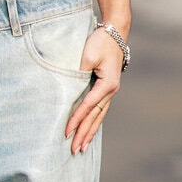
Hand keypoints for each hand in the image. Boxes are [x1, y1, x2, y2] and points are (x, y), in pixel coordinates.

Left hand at [66, 27, 124, 154]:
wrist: (115, 31)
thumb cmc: (100, 41)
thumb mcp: (87, 55)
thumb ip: (78, 73)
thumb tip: (70, 89)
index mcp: (107, 84)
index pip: (88, 106)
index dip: (76, 120)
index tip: (66, 132)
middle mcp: (111, 90)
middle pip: (95, 117)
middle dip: (84, 134)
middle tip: (74, 150)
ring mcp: (110, 90)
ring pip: (98, 116)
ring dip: (90, 132)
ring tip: (82, 147)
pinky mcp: (106, 87)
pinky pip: (99, 109)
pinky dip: (93, 121)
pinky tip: (89, 131)